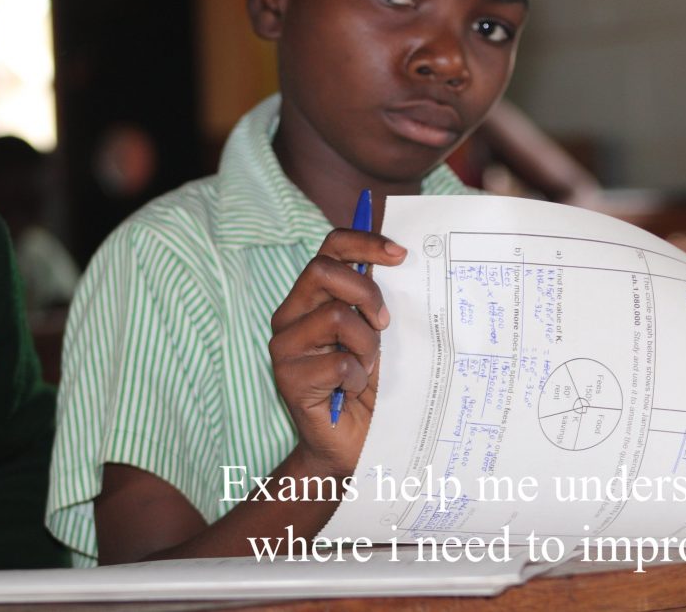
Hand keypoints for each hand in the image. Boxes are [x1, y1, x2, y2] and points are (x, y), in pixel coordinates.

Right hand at [269, 229, 406, 477]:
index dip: (364, 242)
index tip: (401, 254)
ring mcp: (284, 347)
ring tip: (367, 369)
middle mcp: (290, 315)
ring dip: (366, 345)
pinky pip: (338, 362)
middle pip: (323, 269)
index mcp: (312, 297)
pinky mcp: (288, 379)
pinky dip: (358, 377)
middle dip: (366, 291)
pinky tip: (352, 391)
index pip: (331, 248)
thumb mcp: (377, 334)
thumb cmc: (370, 386)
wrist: (356, 444)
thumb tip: (401, 260)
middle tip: (385, 323)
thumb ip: (376, 300)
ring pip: (336, 316)